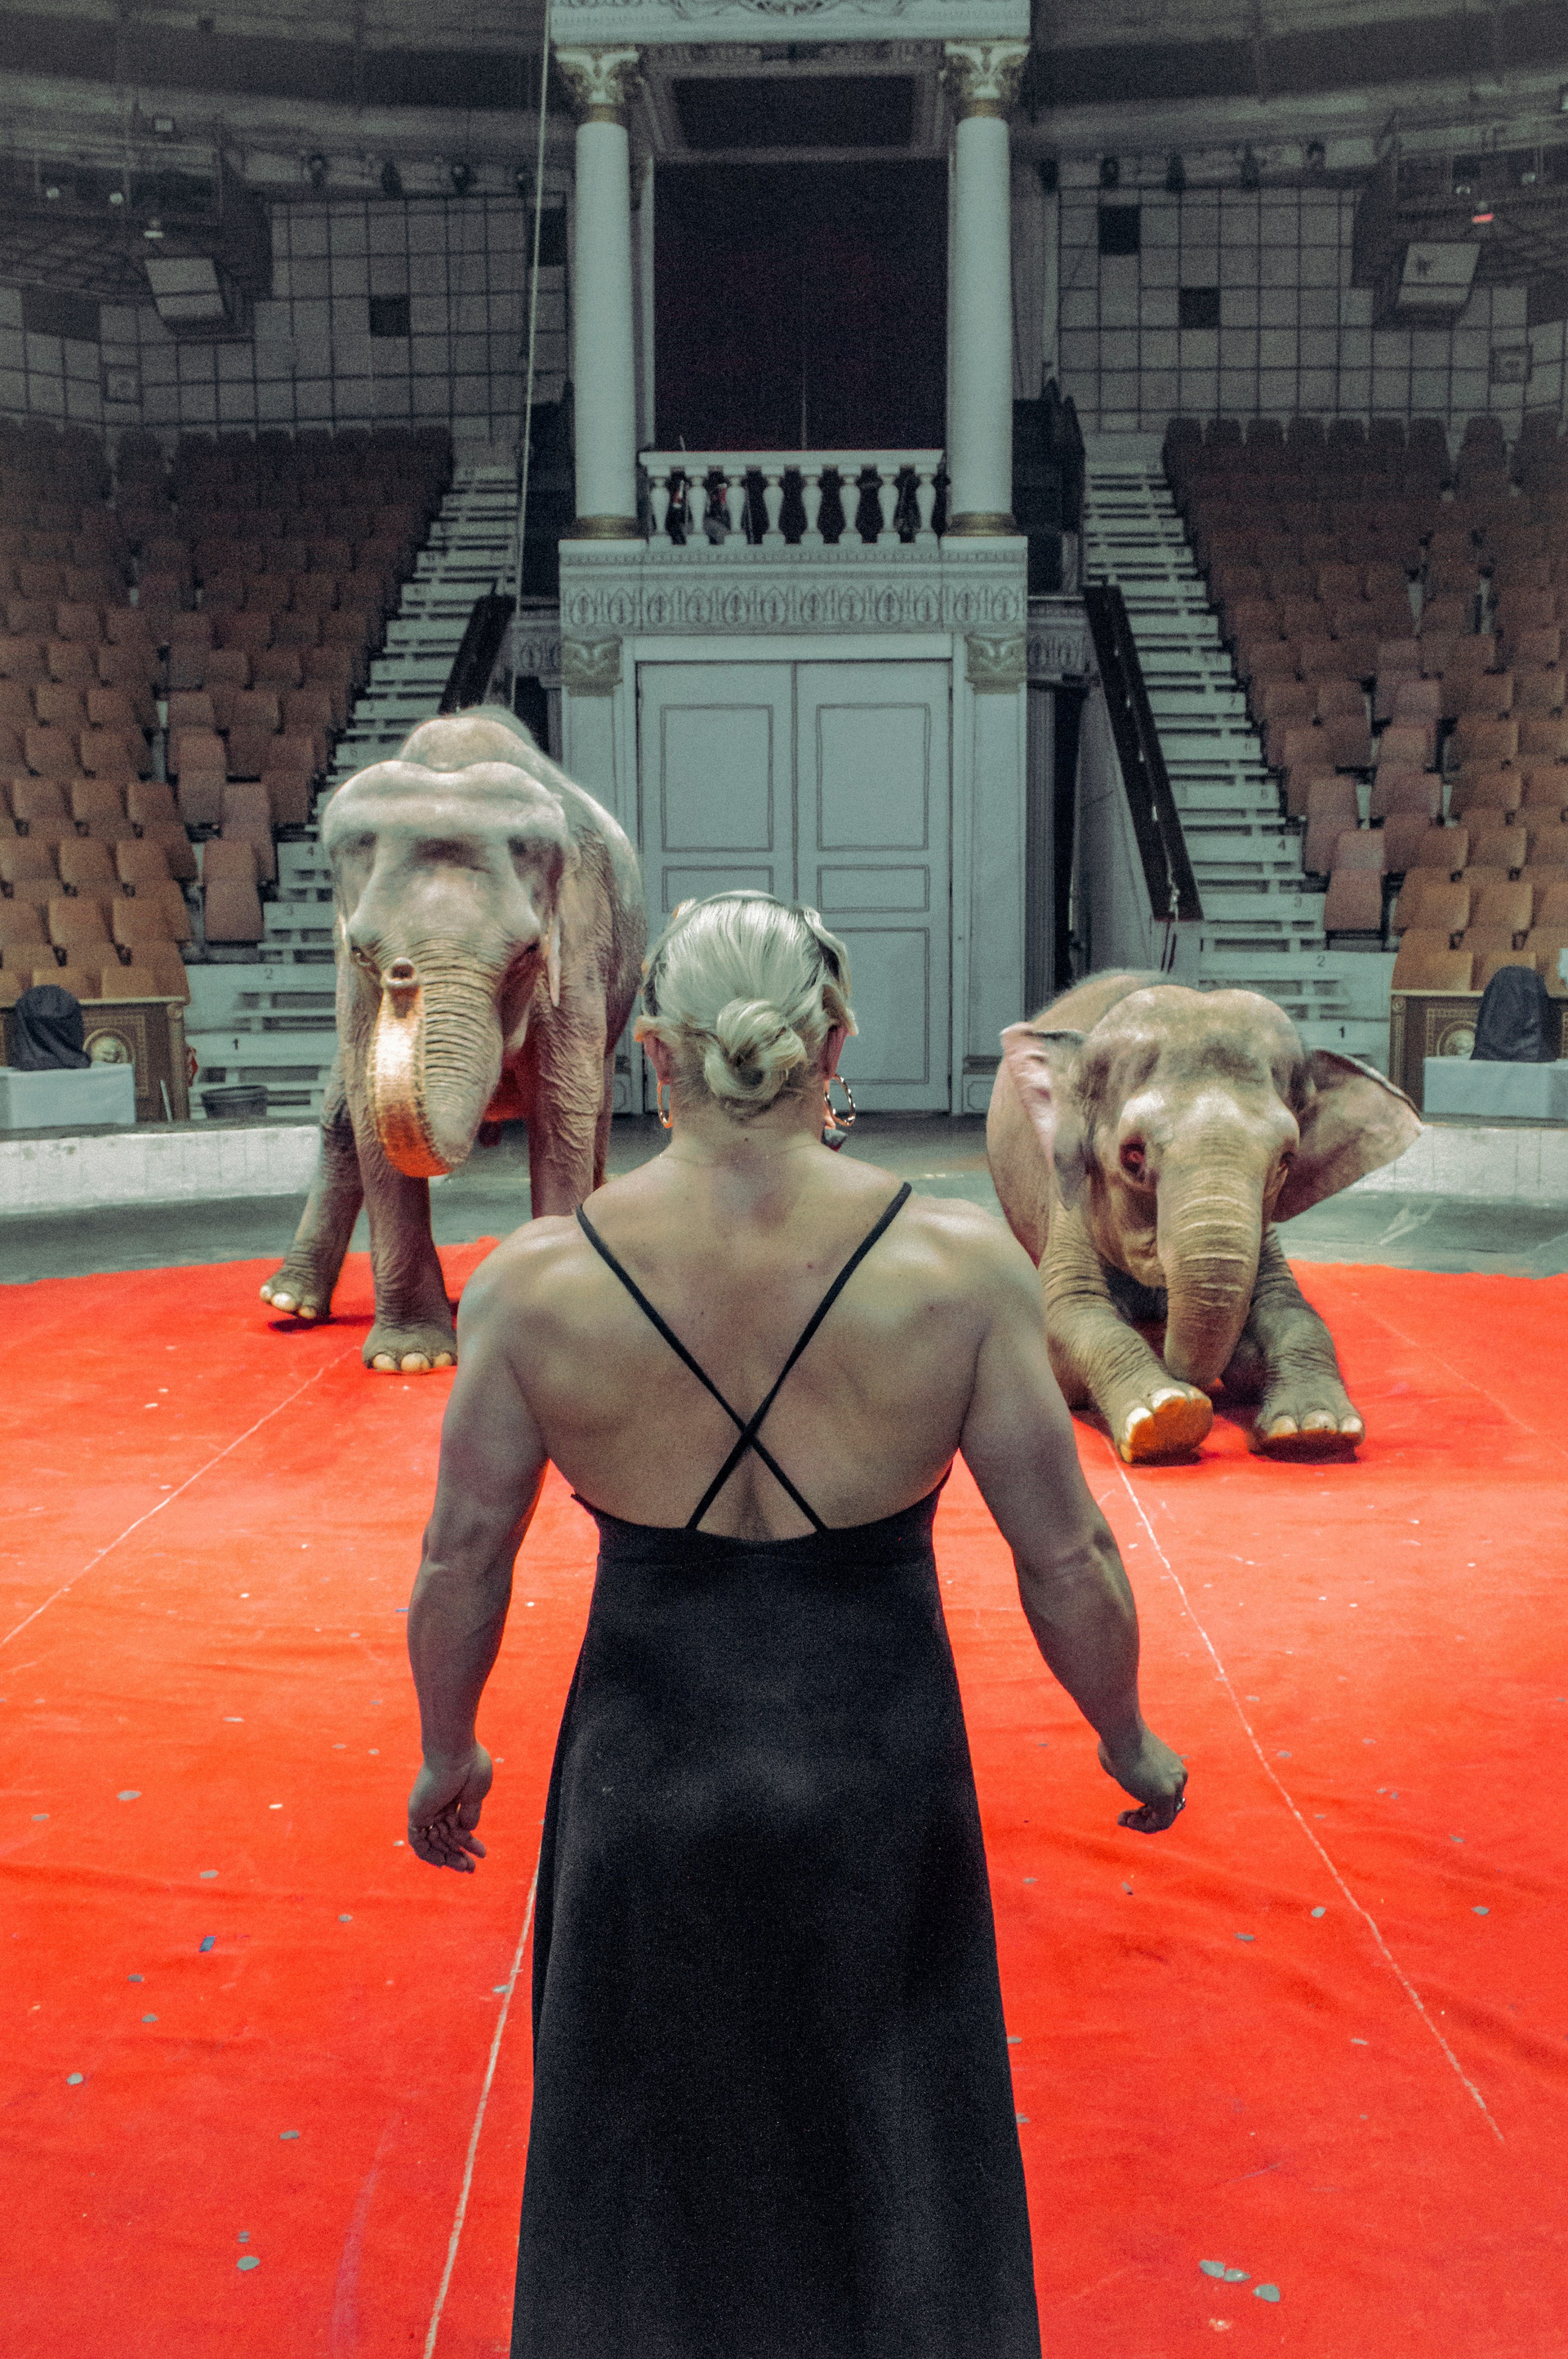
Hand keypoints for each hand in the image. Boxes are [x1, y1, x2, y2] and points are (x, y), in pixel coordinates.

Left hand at [408, 1744, 492, 1871]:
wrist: (455, 1752)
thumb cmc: (470, 1767)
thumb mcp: (476, 1795)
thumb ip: (470, 1814)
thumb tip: (466, 1831)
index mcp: (454, 1798)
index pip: (457, 1828)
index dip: (469, 1843)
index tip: (482, 1853)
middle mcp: (438, 1805)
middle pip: (446, 1838)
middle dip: (459, 1854)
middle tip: (472, 1869)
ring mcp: (427, 1809)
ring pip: (434, 1841)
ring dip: (448, 1857)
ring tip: (466, 1868)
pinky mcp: (417, 1812)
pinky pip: (417, 1840)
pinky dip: (427, 1853)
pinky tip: (441, 1863)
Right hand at [1098, 1724, 1186, 1833]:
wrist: (1120, 1732)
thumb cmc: (1116, 1741)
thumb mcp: (1127, 1759)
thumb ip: (1132, 1775)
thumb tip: (1125, 1776)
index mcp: (1173, 1766)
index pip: (1167, 1795)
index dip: (1146, 1807)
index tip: (1128, 1809)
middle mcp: (1179, 1776)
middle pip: (1168, 1807)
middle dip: (1145, 1816)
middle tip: (1124, 1818)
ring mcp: (1175, 1786)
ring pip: (1165, 1817)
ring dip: (1143, 1824)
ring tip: (1124, 1820)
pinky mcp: (1166, 1796)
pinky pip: (1161, 1822)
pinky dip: (1144, 1826)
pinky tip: (1128, 1821)